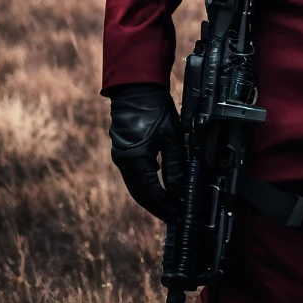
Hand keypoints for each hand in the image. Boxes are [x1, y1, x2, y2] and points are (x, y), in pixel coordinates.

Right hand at [108, 83, 184, 221]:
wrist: (136, 88)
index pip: (150, 194)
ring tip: (169, 204)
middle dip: (158, 206)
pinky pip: (134, 175)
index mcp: (134, 160)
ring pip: (137, 186)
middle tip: (174, 215)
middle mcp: (124, 162)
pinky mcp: (124, 151)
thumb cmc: (154, 109)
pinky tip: (159, 186)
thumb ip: (175, 166)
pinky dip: (147, 184)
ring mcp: (121, 157)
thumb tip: (181, 191)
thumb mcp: (171, 138)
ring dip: (152, 197)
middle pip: (141, 194)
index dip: (165, 207)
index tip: (178, 215)